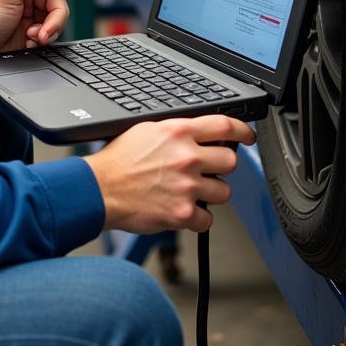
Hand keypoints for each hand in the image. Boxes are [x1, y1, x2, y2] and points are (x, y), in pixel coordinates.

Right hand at [83, 115, 255, 233]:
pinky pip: (207, 219)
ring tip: (189, 191)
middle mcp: (187, 157)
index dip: (242, 131)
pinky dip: (197, 218)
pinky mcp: (182, 213)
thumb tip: (198, 134)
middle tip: (207, 171)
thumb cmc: (118, 161)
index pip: (225, 126)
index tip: (247, 137)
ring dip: (211, 194)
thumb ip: (176, 132)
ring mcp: (187, 186)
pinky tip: (182, 209)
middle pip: (231, 161)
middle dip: (221, 167)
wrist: (99, 189)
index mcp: (178, 132)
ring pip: (224, 192)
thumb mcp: (146, 131)